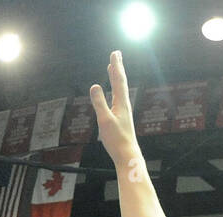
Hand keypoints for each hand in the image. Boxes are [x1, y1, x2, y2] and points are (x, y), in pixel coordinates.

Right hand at [89, 50, 141, 169]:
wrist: (128, 156)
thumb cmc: (117, 140)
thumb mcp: (105, 120)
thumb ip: (99, 103)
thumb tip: (95, 85)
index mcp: (122, 104)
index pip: (119, 80)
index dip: (116, 66)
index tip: (114, 53)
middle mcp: (125, 105)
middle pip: (121, 82)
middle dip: (117, 67)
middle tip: (116, 54)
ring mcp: (124, 112)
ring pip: (120, 90)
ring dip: (116, 77)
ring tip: (113, 68)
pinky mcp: (122, 119)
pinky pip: (118, 99)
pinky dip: (115, 90)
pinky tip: (113, 92)